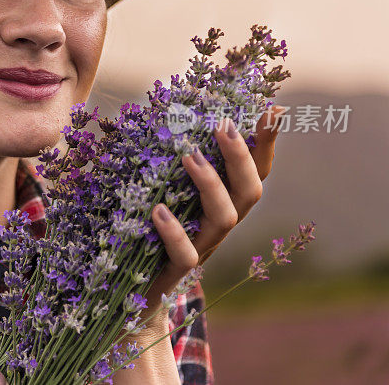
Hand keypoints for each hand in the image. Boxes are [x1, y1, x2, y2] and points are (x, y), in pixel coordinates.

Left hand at [143, 105, 286, 313]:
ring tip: (187, 155)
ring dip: (210, 184)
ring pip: (225, 218)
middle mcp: (219, 224)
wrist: (127, 289)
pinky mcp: (176, 270)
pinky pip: (186, 254)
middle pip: (249, 191)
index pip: (255, 170)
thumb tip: (164, 111)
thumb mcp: (156, 187)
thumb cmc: (142, 228)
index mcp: (221, 201)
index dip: (266, 142)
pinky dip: (175, 231)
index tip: (272, 109)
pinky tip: (157, 211)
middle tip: (222, 126)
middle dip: (240, 156)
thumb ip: (165, 157)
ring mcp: (202, 248)